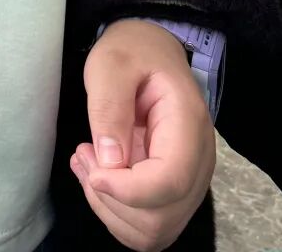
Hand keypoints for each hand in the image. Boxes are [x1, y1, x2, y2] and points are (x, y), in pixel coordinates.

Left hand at [71, 19, 215, 249]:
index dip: (127, 190)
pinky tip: (96, 177)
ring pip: (153, 230)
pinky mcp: (172, 191)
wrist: (151, 50)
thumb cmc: (132, 50)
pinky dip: (116, 212)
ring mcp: (188, 181)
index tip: (92, 169)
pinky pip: (147, 224)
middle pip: (160, 216)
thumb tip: (109, 163)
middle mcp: (198, 161)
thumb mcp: (111, 64)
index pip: (169, 181)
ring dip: (109, 209)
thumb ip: (110, 108)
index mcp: (188, 124)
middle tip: (82, 155)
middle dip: (111, 199)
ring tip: (86, 164)